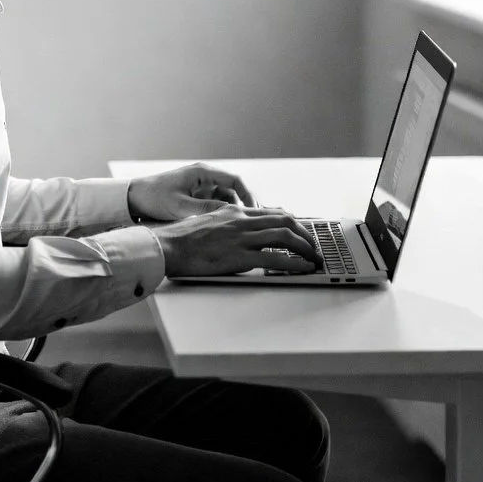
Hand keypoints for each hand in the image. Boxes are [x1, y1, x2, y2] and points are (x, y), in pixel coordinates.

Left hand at [127, 162, 258, 222]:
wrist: (133, 199)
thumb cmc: (154, 198)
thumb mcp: (181, 206)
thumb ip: (206, 210)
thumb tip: (231, 215)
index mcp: (202, 173)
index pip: (235, 180)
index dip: (248, 195)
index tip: (255, 212)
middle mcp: (204, 178)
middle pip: (233, 191)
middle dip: (244, 206)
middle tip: (253, 225)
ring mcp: (200, 188)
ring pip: (226, 200)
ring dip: (233, 212)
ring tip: (241, 230)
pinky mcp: (195, 198)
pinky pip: (215, 205)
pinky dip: (222, 215)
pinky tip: (226, 229)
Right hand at [153, 205, 322, 277]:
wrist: (168, 246)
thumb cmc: (183, 239)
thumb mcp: (209, 222)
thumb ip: (228, 224)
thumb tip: (240, 231)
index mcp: (234, 213)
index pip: (272, 213)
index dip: (293, 222)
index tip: (303, 232)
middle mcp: (241, 221)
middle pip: (285, 221)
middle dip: (305, 234)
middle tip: (315, 247)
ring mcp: (241, 238)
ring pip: (284, 236)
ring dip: (305, 248)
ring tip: (314, 259)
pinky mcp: (238, 257)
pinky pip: (274, 259)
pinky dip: (293, 264)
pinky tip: (302, 269)